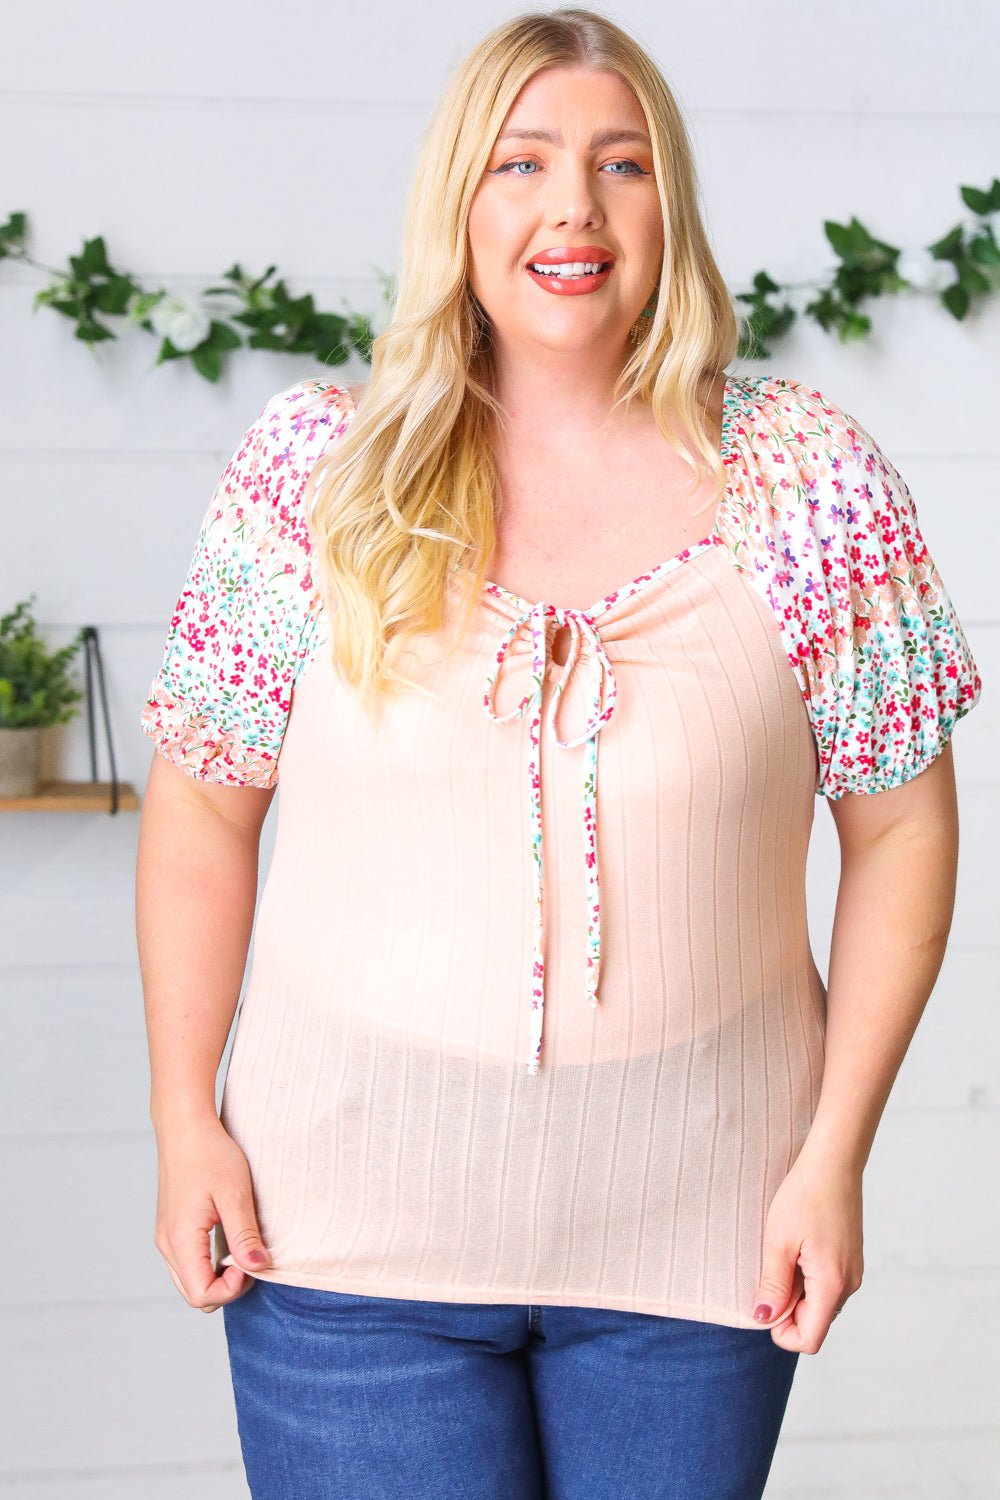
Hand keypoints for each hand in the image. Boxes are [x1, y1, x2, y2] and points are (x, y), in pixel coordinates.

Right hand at [153, 1114, 270, 1313]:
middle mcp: (166, 1244)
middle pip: (194, 1294)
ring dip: (217, 1276)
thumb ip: (245, 1235)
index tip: (251, 1262)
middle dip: (227, 1287)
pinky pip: (187, 1264)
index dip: (232, 1290)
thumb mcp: (235, 1194)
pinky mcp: (170, 1230)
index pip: (201, 1294)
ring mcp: (165, 1237)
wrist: (185, 1127)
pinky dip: (208, 1264)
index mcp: (180, 1238)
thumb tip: (258, 1268)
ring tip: (242, 1247)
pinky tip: (229, 1242)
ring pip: (189, 1281)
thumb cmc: (211, 1154)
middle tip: (250, 1256)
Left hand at [751, 1148, 863, 1353]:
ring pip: (820, 1304)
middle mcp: (849, 1284)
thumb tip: (764, 1318)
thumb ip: (773, 1284)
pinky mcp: (850, 1259)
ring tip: (785, 1254)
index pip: (810, 1340)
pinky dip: (807, 1278)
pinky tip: (797, 1247)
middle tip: (772, 1269)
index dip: (781, 1331)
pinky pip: (827, 1285)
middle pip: (815, 1323)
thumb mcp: (779, 1240)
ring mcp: (853, 1272)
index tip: (765, 1301)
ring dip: (797, 1292)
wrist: (834, 1162)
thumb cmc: (805, 1195)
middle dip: (788, 1309)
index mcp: (833, 1284)